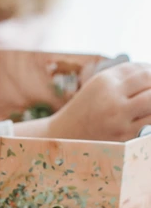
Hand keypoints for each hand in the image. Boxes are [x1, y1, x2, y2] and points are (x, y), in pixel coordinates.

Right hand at [15, 62, 150, 141]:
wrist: (65, 135)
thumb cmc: (86, 109)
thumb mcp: (98, 86)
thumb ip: (124, 77)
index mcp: (104, 81)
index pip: (140, 71)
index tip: (150, 78)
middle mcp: (111, 98)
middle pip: (150, 83)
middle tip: (149, 92)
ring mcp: (118, 119)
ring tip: (146, 104)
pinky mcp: (124, 137)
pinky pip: (150, 124)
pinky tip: (147, 116)